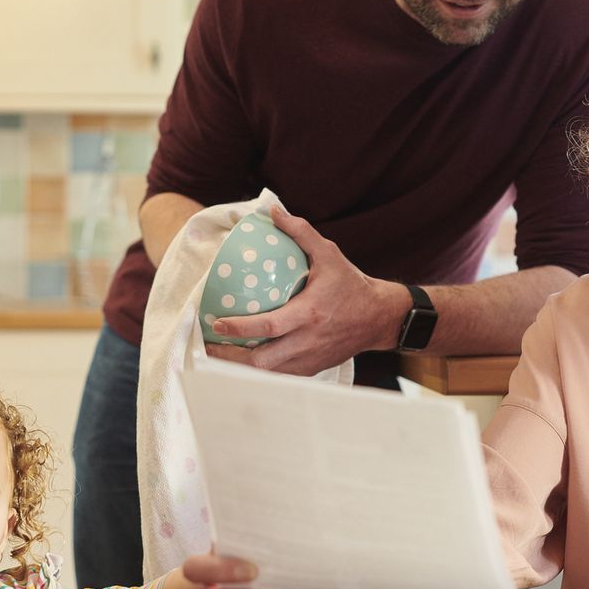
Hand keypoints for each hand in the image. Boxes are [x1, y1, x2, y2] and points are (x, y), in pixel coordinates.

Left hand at [206, 204, 408, 375]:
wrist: (380, 317)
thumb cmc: (352, 285)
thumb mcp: (330, 254)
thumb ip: (301, 233)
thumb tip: (273, 212)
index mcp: (309, 314)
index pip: (268, 327)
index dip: (239, 328)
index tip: (217, 323)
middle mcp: (308, 341)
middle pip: (262, 361)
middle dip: (230, 357)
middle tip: (209, 345)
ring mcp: (310, 359)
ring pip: (268, 373)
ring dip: (241, 367)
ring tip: (219, 354)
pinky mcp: (313, 368)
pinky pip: (280, 375)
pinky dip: (260, 370)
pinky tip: (245, 361)